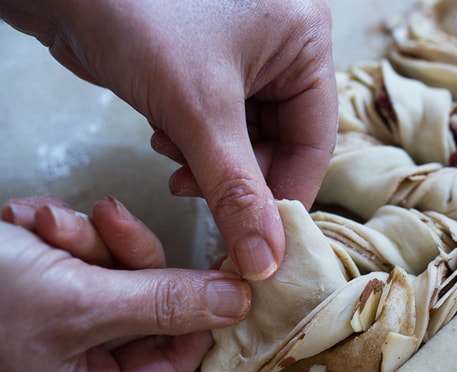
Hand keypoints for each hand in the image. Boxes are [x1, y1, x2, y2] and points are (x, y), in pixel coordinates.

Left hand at [0, 0, 337, 279]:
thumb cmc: (139, 17)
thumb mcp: (199, 111)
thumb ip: (235, 191)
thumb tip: (266, 260)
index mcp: (305, 41)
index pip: (315, 141)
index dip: (287, 196)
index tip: (264, 242)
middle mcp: (284, 48)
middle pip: (281, 144)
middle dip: (239, 177)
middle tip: (201, 195)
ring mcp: (247, 57)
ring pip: (247, 140)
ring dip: (211, 164)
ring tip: (174, 160)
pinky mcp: (210, 68)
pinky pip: (220, 127)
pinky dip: (195, 145)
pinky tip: (165, 139)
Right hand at [0, 196, 250, 371]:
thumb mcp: (81, 301)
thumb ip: (166, 303)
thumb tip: (238, 304)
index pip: (171, 363)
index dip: (201, 315)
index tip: (225, 272)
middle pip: (146, 309)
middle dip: (126, 258)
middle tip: (109, 224)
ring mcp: (52, 329)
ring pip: (115, 274)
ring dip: (86, 240)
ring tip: (42, 224)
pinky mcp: (38, 289)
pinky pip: (80, 257)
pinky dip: (60, 232)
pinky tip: (25, 220)